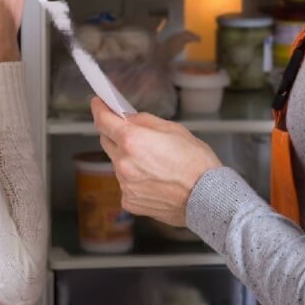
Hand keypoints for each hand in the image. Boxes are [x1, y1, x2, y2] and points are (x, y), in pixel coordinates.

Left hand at [90, 97, 222, 226]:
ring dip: (128, 159)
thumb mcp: (174, 129)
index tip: (97, 104)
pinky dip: (136, 180)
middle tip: (132, 133)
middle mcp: (123, 162)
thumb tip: (128, 118)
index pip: (103, 120)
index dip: (99, 109)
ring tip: (155, 163)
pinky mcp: (129, 201)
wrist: (207, 198)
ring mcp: (124, 184)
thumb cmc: (197, 163)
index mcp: (133, 140)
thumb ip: (145, 122)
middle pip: (107, 141)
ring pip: (118, 164)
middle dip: (115, 134)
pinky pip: (126, 184)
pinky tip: (155, 180)